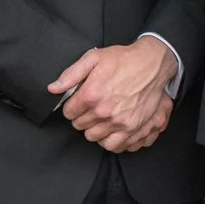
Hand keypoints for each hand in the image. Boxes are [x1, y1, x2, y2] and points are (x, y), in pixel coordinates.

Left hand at [52, 39, 176, 152]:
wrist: (151, 64)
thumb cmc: (123, 60)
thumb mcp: (93, 58)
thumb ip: (71, 74)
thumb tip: (53, 88)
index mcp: (91, 94)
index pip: (69, 113)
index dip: (72, 107)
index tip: (79, 103)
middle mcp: (103, 110)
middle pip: (79, 126)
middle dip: (82, 117)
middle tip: (91, 108)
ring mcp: (118, 121)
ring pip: (93, 137)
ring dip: (94, 129)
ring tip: (99, 119)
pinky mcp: (132, 127)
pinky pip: (112, 145)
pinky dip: (108, 140)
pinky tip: (109, 130)